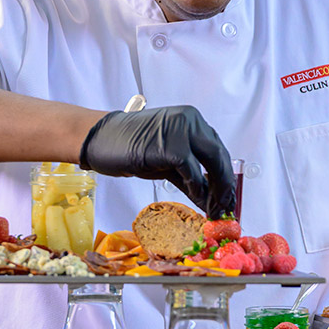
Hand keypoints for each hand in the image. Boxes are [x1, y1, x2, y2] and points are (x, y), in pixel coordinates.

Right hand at [79, 106, 235, 218]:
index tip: (227, 195)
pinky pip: (192, 173)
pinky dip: (197, 189)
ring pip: (212, 163)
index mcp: (190, 119)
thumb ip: (189, 174)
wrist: (101, 139)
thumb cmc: (130, 147)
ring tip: (216, 210)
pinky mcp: (172, 147)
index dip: (224, 174)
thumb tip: (211, 198)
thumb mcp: (165, 159)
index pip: (217, 148)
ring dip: (216, 191)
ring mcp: (182, 131)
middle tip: (226, 207)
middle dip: (226, 185)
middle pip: (219, 156)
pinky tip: (198, 200)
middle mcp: (190, 120)